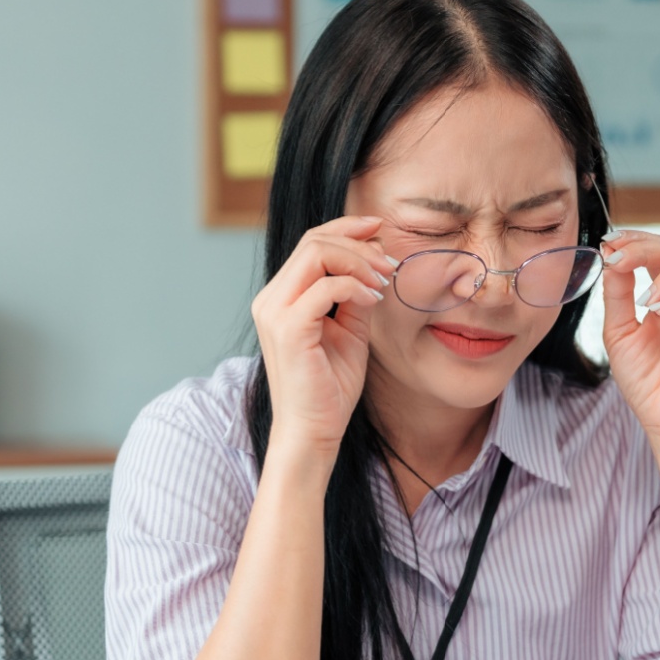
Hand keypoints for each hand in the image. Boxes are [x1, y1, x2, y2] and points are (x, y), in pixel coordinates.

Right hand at [251, 216, 395, 456]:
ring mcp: (275, 312)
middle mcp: (270, 299)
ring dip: (359, 261)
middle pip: (313, 241)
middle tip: (389, 264)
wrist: (313, 431)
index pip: (309, 243)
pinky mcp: (288, 328)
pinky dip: (354, 287)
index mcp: (280, 297)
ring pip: (316, 254)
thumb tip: (374, 258)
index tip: (379, 229)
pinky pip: (325, 287)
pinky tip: (373, 300)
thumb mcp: (349, 330)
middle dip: (358, 244)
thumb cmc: (330, 387)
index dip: (345, 228)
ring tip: (383, 282)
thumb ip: (355, 294)